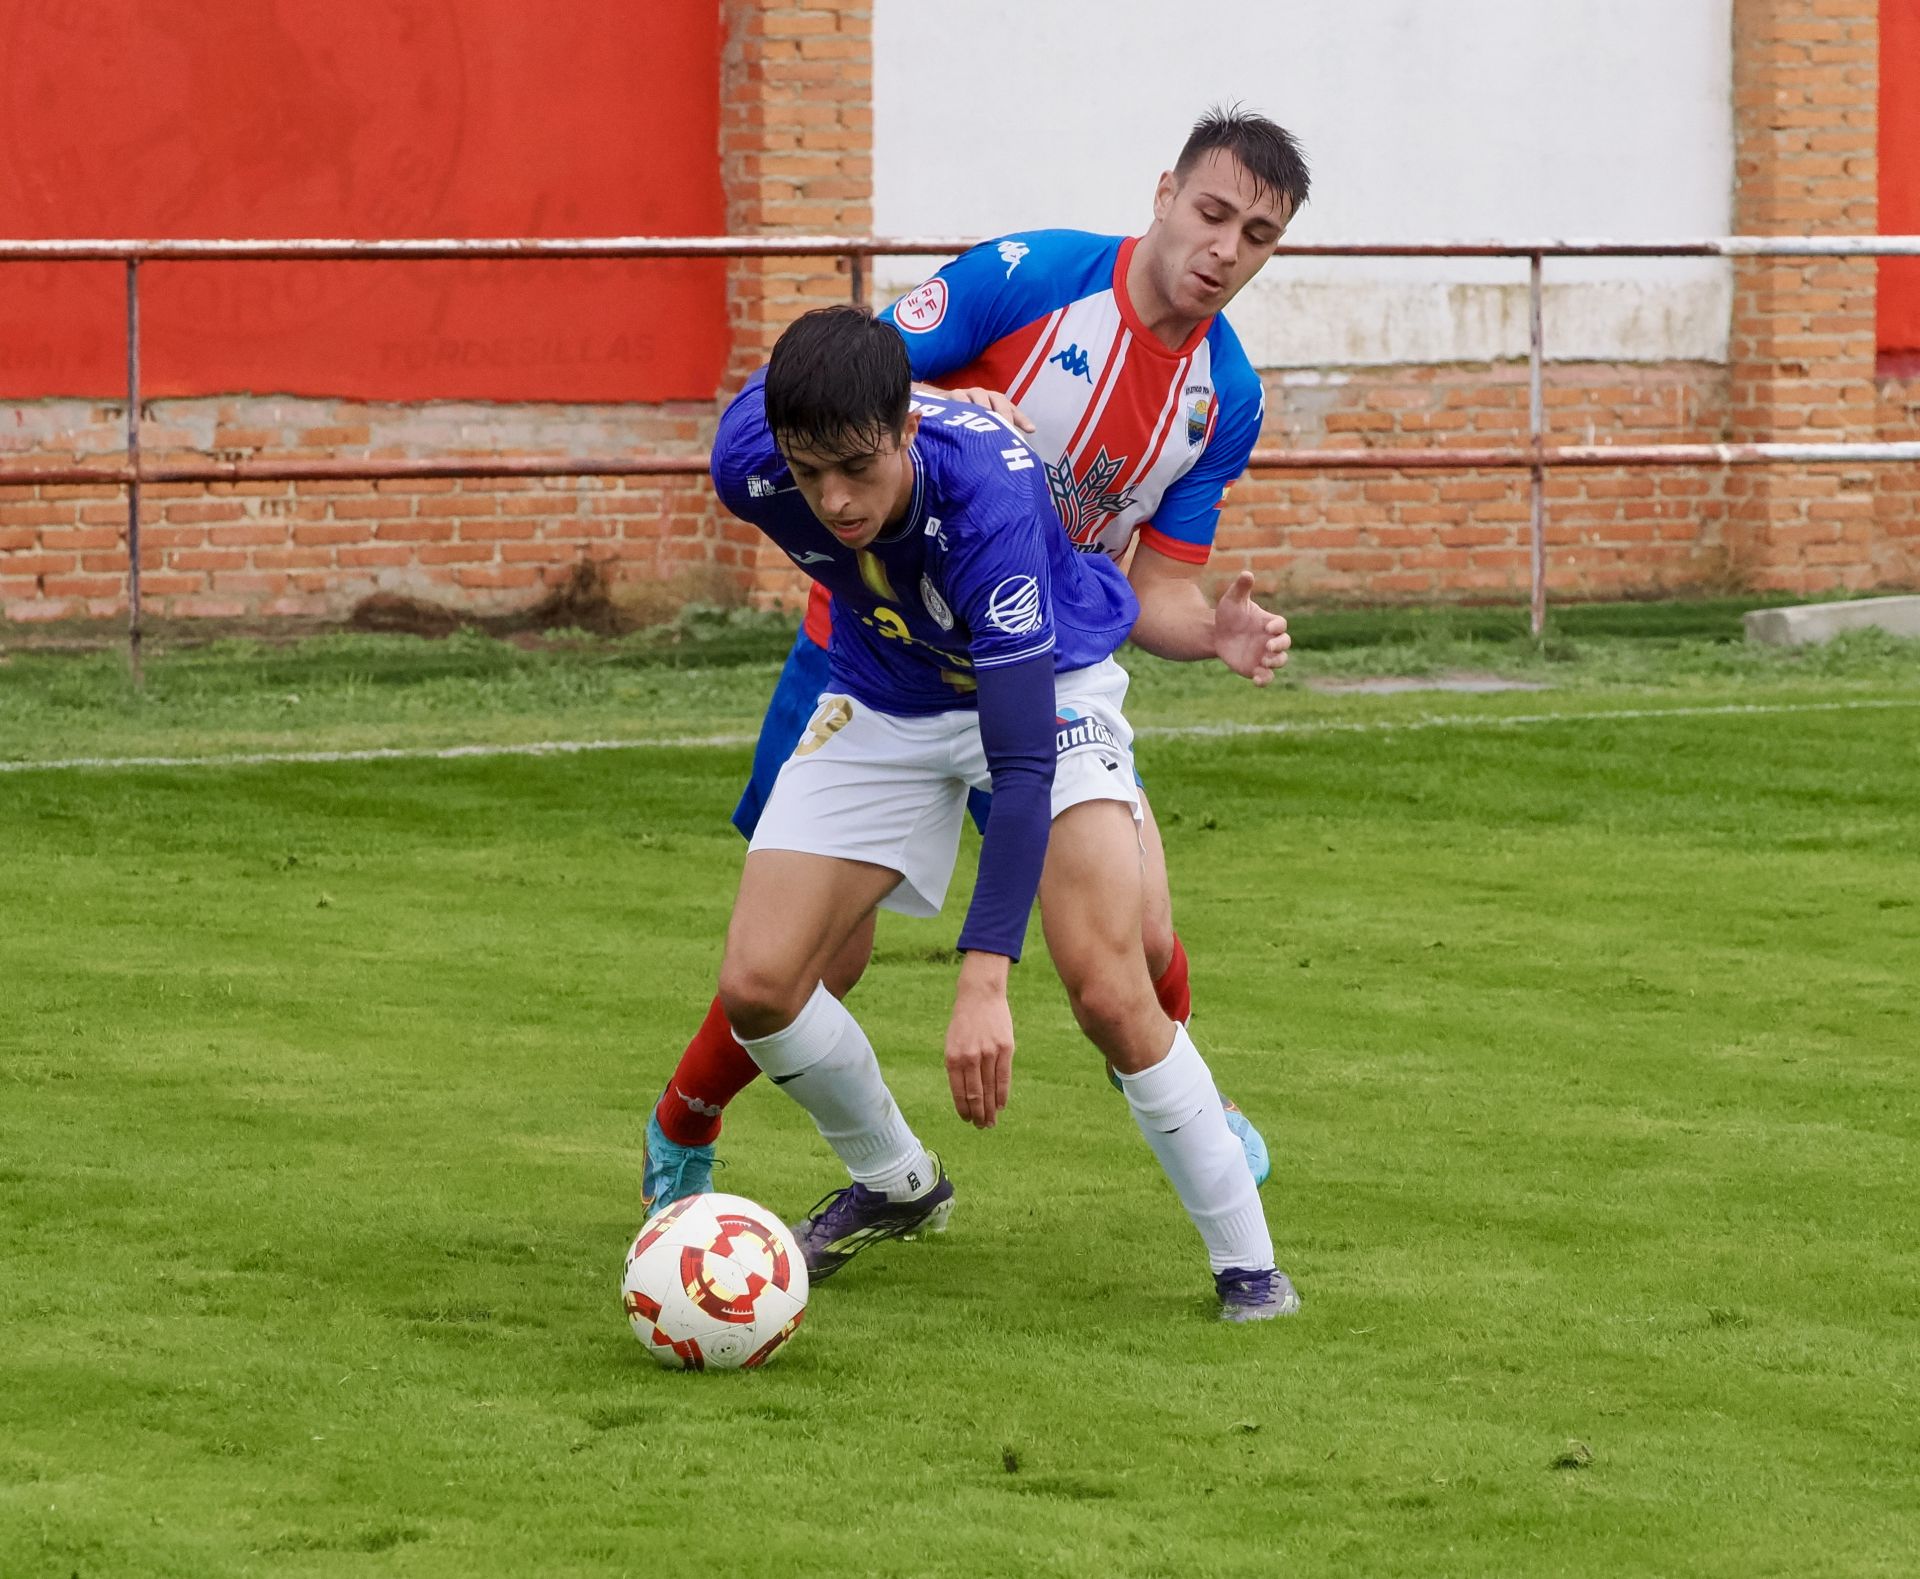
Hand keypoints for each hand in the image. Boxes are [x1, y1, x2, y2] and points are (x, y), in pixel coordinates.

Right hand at [925, 383, 1036, 434]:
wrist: (936, 406)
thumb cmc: (963, 419)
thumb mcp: (981, 426)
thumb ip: (995, 434)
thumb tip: (1012, 452)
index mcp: (993, 401)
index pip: (1010, 408)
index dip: (1021, 418)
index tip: (1031, 430)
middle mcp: (983, 395)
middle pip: (998, 401)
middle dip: (1005, 417)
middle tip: (1008, 433)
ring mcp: (967, 394)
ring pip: (981, 399)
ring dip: (986, 412)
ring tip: (989, 428)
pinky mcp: (951, 396)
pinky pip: (959, 400)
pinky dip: (964, 408)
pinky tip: (966, 422)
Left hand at [945, 953, 1013, 1127]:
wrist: (980, 995)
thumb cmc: (964, 1022)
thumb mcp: (952, 1043)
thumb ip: (957, 1067)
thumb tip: (966, 1094)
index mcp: (953, 1057)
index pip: (959, 1092)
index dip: (964, 1109)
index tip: (968, 1120)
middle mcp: (970, 1057)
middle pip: (976, 1094)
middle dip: (978, 1114)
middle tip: (982, 1127)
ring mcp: (988, 1053)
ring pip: (990, 1089)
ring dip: (990, 1109)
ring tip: (991, 1122)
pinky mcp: (1005, 1048)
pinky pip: (1004, 1077)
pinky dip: (1002, 1094)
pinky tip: (1001, 1106)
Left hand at [1212, 571, 1290, 685]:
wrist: (1217, 634)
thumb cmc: (1229, 614)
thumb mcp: (1232, 600)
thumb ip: (1241, 588)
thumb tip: (1246, 573)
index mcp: (1269, 622)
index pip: (1281, 624)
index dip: (1277, 627)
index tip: (1267, 628)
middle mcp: (1271, 639)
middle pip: (1286, 644)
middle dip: (1280, 646)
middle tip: (1268, 646)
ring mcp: (1265, 655)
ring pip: (1280, 661)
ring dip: (1275, 663)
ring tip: (1263, 662)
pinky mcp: (1256, 669)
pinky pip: (1267, 677)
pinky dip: (1265, 680)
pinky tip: (1256, 680)